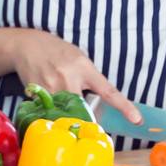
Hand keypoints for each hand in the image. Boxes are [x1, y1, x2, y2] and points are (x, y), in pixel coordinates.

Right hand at [7, 29, 142, 125]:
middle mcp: (69, 78)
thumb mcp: (79, 58)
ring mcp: (52, 87)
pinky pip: (50, 110)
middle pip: (84, 110)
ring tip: (57, 93)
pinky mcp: (38, 93)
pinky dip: (51, 107)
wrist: (28, 46)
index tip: (136, 119)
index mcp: (84, 68)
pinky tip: (46, 91)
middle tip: (79, 112)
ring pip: (66, 112)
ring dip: (66, 111)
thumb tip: (99, 101)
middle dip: (84, 115)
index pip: (108, 91)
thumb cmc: (58, 51)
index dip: (124, 107)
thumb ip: (89, 78)